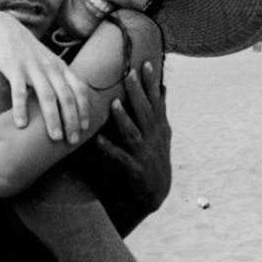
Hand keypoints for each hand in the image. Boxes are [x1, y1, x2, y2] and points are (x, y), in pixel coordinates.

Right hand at [0, 15, 90, 143]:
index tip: (85, 129)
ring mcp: (33, 68)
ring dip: (53, 118)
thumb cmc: (28, 51)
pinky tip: (21, 125)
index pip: (79, 90)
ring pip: (47, 96)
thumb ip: (60, 79)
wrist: (4, 28)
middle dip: (72, 120)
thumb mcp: (48, 62)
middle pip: (66, 97)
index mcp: (61, 67)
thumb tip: (71, 103)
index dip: (84, 110)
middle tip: (72, 140)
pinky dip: (21, 108)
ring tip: (55, 137)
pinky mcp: (14, 68)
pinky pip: (19, 91)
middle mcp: (50, 68)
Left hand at [90, 61, 171, 226]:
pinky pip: (118, 158)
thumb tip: (164, 87)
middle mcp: (153, 140)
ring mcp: (144, 155)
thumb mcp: (161, 136)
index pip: (156, 102)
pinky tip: (98, 140)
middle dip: (138, 93)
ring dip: (123, 119)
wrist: (150, 198)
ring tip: (114, 103)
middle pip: (145, 113)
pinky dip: (109, 149)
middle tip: (129, 74)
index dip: (151, 84)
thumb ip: (160, 111)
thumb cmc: (152, 161)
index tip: (146, 63)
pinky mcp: (133, 171)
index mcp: (159, 129)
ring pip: (132, 134)